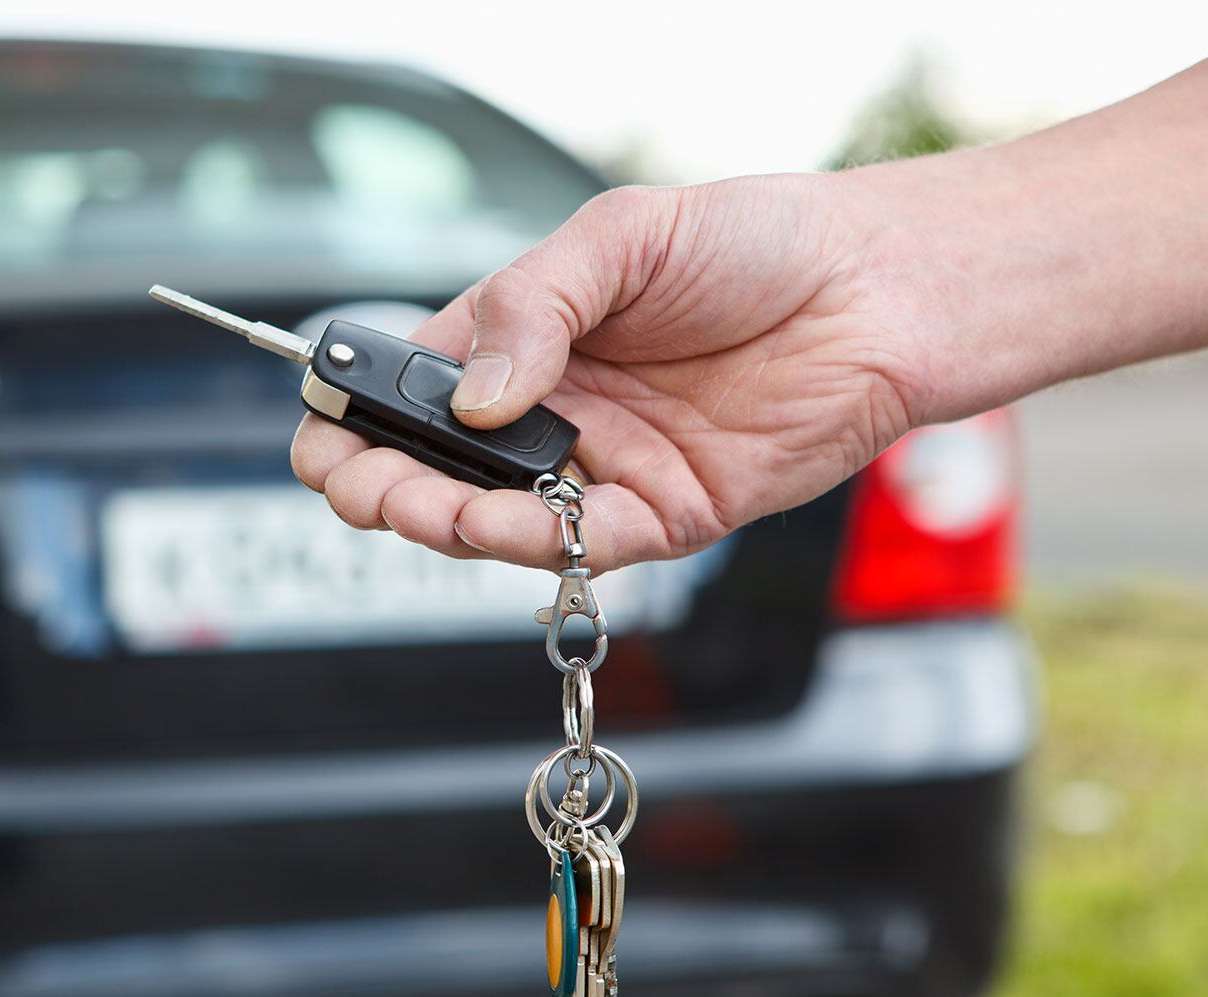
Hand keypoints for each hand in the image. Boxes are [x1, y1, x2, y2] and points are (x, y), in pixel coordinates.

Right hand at [289, 176, 925, 571]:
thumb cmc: (753, 244)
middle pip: (428, 474)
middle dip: (380, 487)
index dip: (351, 417)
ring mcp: (598, 470)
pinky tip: (506, 524)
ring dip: (446, 524)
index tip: (329, 429)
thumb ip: (533, 310)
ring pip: (491, 524)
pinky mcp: (661, 517)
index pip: (401, 393)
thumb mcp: (621, 238)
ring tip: (431, 510)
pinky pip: (582, 547)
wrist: (877, 289)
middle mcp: (546, 415)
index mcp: (515, 342)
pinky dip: (535, 545)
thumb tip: (469, 403)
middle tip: (367, 487)